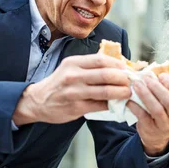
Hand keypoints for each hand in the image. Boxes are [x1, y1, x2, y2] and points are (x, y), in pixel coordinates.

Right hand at [13, 54, 130, 125]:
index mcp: (74, 63)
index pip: (101, 60)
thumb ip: (90, 67)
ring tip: (128, 93)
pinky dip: (111, 105)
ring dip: (121, 93)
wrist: (37, 101)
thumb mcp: (70, 68)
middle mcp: (73, 76)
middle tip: (131, 82)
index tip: (127, 69)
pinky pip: (99, 105)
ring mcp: (74, 92)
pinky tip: (116, 104)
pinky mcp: (76, 107)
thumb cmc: (59, 83)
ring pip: (105, 91)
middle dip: (123, 79)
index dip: (118, 64)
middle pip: (106, 75)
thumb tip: (118, 67)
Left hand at [127, 73, 168, 155]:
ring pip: (157, 109)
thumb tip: (152, 72)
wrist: (157, 134)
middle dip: (157, 87)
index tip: (161, 76)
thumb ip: (166, 88)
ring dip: (146, 95)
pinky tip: (130, 99)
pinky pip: (143, 116)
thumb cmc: (164, 111)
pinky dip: (136, 106)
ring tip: (137, 85)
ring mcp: (165, 125)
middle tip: (146, 78)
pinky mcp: (151, 129)